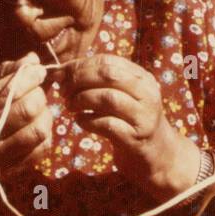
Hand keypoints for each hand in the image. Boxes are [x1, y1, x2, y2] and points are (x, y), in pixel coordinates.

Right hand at [0, 52, 52, 186]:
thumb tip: (31, 59)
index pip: (6, 90)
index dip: (29, 77)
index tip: (38, 71)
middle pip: (25, 109)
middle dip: (39, 95)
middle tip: (38, 91)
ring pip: (37, 131)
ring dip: (46, 115)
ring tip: (40, 110)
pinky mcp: (8, 172)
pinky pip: (40, 151)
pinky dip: (46, 136)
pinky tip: (37, 128)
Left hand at [65, 54, 200, 200]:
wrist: (157, 154)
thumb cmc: (129, 121)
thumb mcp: (120, 95)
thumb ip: (95, 82)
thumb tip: (58, 72)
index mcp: (142, 78)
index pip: (108, 61)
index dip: (80, 66)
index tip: (62, 76)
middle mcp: (147, 94)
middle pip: (108, 75)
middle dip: (79, 80)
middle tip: (64, 92)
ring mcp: (144, 117)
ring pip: (108, 98)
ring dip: (82, 100)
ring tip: (70, 107)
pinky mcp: (136, 139)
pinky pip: (107, 124)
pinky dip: (87, 121)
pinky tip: (80, 121)